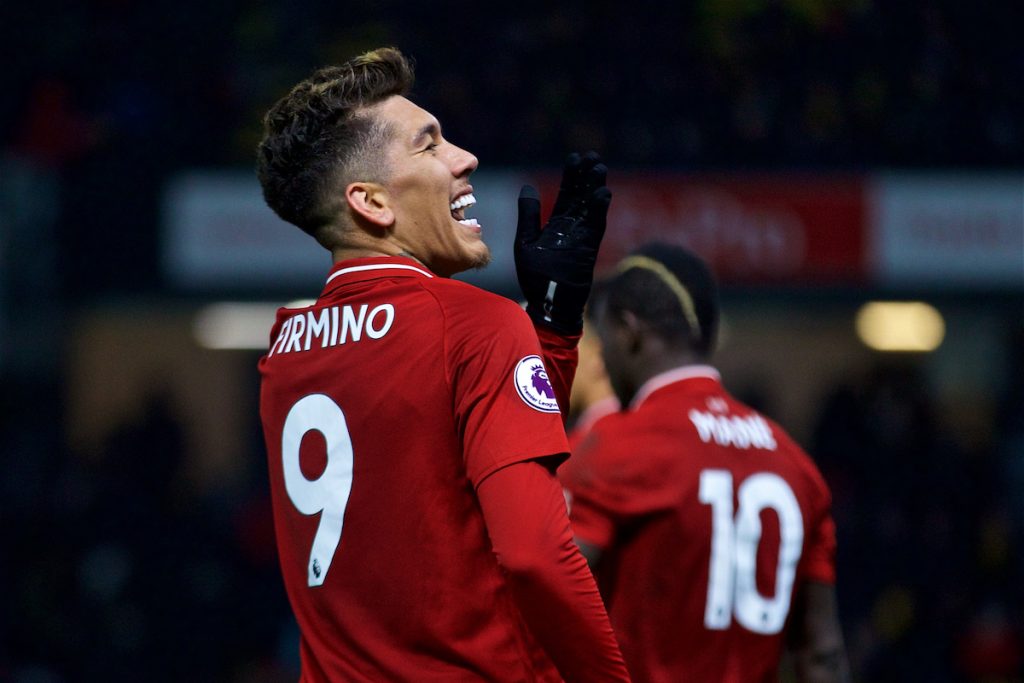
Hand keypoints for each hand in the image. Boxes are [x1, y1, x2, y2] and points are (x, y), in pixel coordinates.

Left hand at [515, 152, 611, 334]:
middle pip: (582, 196)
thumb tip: (527, 187)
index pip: (566, 194)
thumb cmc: (535, 277)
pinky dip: (600, 211)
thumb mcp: (526, 242)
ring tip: (599, 169)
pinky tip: (603, 194)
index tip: (575, 157)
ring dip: (595, 189)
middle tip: (593, 157)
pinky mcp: (589, 248)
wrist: (547, 303)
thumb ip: (528, 216)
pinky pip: (596, 226)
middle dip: (586, 176)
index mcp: (556, 224)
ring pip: (591, 208)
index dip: (571, 176)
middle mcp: (572, 228)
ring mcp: (582, 237)